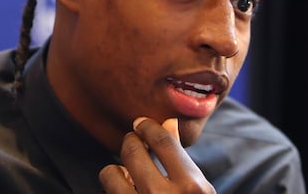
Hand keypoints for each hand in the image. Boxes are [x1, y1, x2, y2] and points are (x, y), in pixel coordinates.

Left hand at [99, 117, 215, 192]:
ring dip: (114, 171)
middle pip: (132, 151)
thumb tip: (166, 121)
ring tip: (126, 177)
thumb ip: (180, 158)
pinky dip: (112, 191)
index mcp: (192, 189)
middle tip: (133, 145)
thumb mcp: (197, 193)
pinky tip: (124, 193)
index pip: (162, 141)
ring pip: (110, 173)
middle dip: (130, 143)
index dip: (147, 127)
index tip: (141, 124)